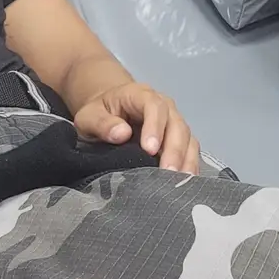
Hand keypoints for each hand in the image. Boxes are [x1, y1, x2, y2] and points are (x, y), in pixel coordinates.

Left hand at [73, 81, 198, 173]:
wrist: (107, 113)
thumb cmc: (98, 114)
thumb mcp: (89, 117)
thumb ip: (101, 123)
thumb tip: (121, 134)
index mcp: (140, 95)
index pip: (154, 106)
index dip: (155, 127)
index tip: (149, 150)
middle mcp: (163, 107)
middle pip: (176, 124)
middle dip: (174, 149)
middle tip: (167, 173)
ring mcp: (173, 123)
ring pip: (187, 139)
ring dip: (185, 161)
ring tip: (178, 182)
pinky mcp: (178, 140)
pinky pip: (190, 151)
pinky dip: (189, 166)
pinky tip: (184, 183)